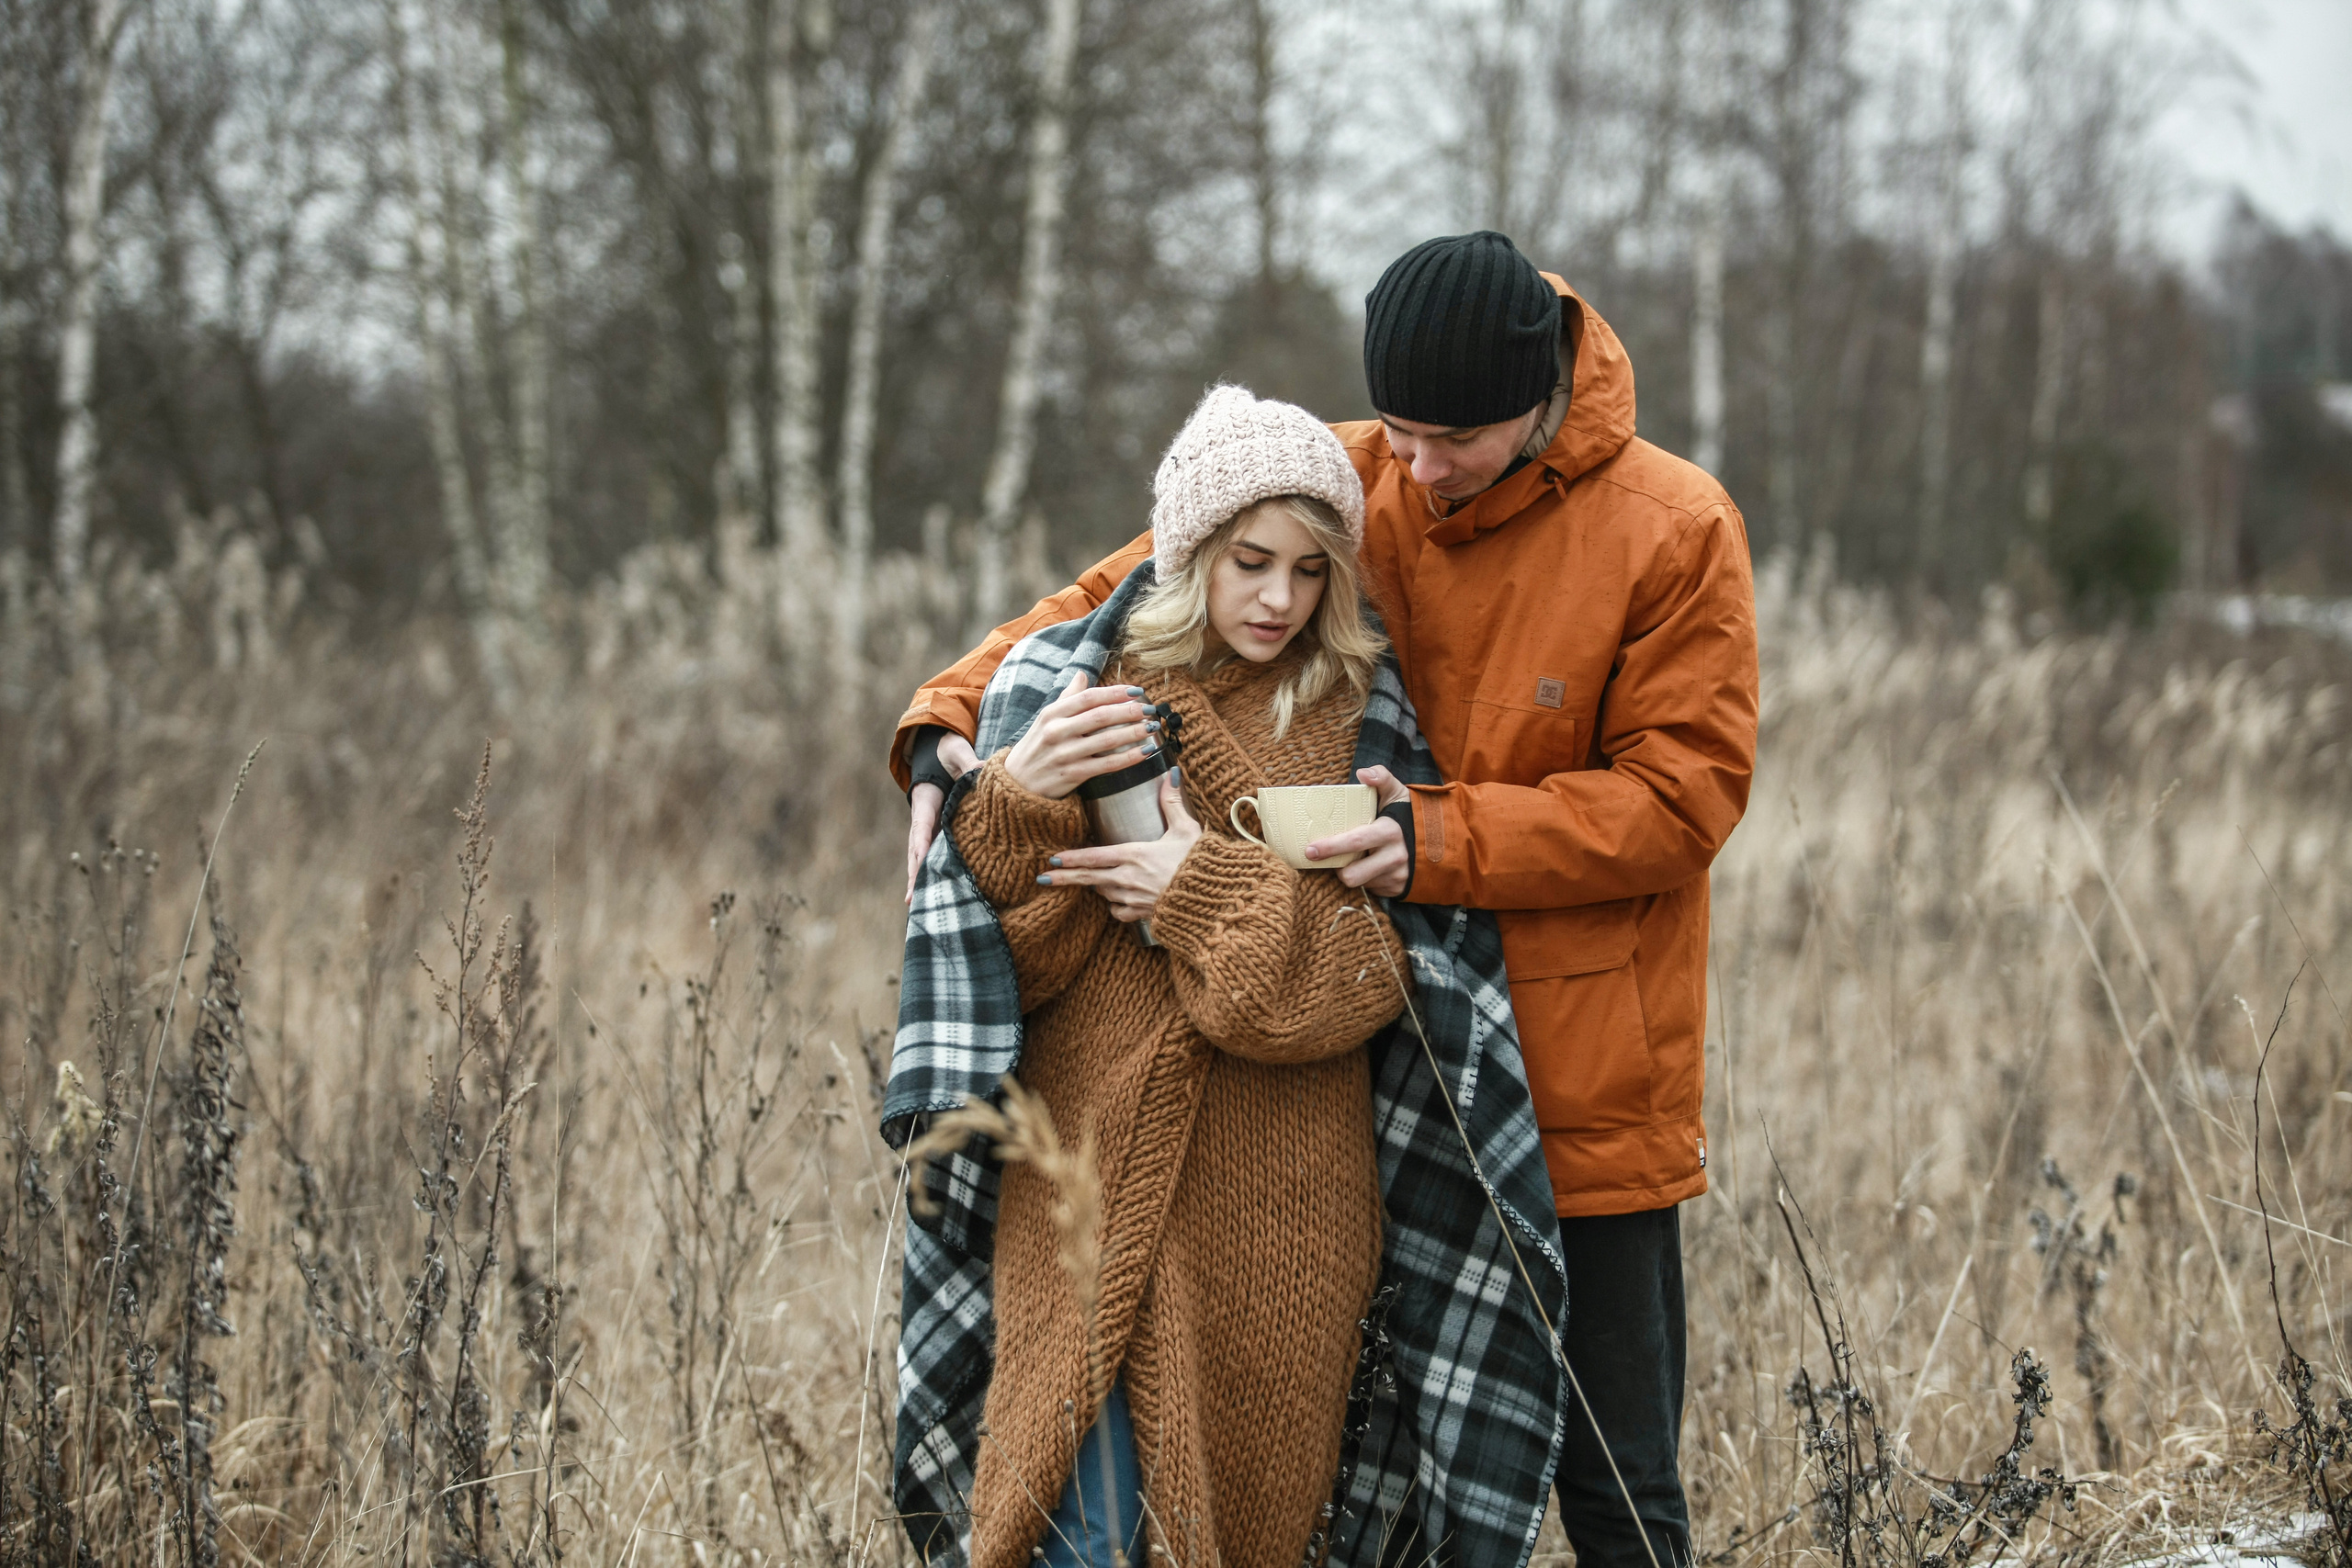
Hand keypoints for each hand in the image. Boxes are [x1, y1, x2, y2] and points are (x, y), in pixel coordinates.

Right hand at [904, 734, 981, 903]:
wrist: (938, 750)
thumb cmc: (947, 752)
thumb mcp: (957, 753)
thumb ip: (968, 764)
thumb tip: (984, 770)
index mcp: (926, 801)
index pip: (922, 826)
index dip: (922, 845)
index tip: (921, 862)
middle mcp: (925, 818)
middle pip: (917, 851)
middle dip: (915, 875)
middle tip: (911, 900)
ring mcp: (931, 828)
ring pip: (924, 857)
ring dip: (921, 880)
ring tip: (918, 907)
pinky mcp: (940, 832)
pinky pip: (937, 854)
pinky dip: (935, 873)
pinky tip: (939, 894)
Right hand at [1004, 673, 1157, 799]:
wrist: (1016, 785)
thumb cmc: (1036, 748)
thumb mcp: (1045, 720)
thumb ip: (1067, 698)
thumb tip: (1082, 674)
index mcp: (1052, 714)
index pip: (1089, 697)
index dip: (1115, 692)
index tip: (1137, 691)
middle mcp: (1057, 731)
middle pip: (1101, 716)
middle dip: (1129, 711)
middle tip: (1150, 709)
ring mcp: (1065, 754)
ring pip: (1106, 740)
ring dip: (1133, 732)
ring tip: (1152, 727)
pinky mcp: (1072, 774)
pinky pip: (1106, 764)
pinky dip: (1128, 757)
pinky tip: (1145, 752)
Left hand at [1035, 772, 1200, 922]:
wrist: (1213, 900)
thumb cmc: (1199, 863)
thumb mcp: (1187, 829)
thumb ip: (1173, 803)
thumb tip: (1171, 773)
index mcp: (1134, 855)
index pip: (1093, 856)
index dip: (1071, 858)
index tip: (1052, 859)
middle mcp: (1128, 879)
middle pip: (1088, 879)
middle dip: (1065, 879)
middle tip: (1042, 880)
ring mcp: (1134, 899)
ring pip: (1104, 894)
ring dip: (1097, 887)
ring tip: (1089, 881)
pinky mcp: (1143, 914)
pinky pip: (1120, 912)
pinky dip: (1116, 907)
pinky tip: (1118, 902)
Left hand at [1307, 765, 1411, 897]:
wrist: (1442, 842)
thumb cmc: (1408, 815)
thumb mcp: (1398, 793)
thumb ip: (1382, 778)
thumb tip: (1362, 773)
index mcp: (1390, 832)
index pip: (1356, 842)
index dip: (1331, 847)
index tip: (1310, 849)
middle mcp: (1395, 857)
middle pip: (1352, 874)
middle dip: (1332, 869)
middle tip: (1316, 858)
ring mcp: (1396, 876)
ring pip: (1359, 883)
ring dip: (1350, 872)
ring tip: (1350, 859)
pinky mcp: (1397, 889)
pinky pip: (1371, 889)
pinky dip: (1365, 879)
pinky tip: (1368, 867)